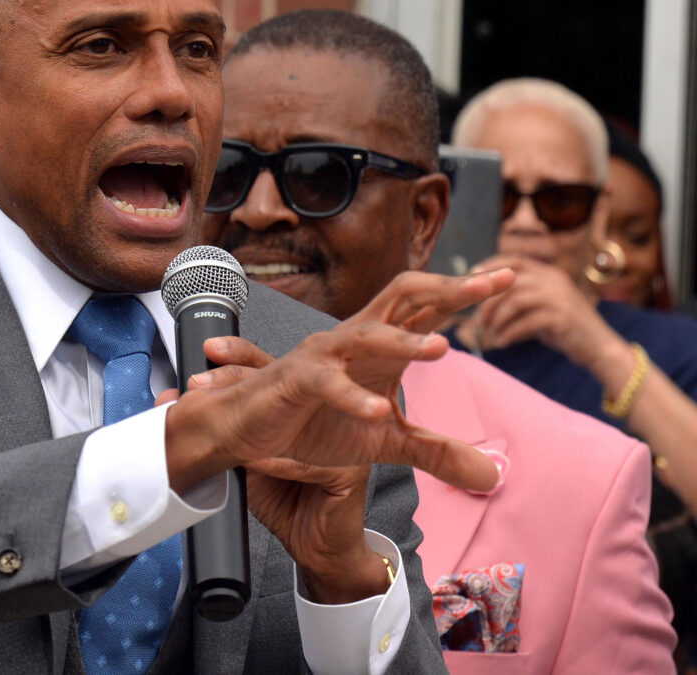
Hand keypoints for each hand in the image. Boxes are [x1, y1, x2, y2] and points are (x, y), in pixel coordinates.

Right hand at [163, 269, 512, 599]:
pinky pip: (326, 382)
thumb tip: (494, 475)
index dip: (464, 292)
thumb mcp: (383, 441)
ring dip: (403, 342)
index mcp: (377, 346)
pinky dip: (351, 397)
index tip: (507, 277)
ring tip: (444, 349)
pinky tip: (378, 412)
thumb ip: (435, 451)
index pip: (425, 307)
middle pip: (402, 297)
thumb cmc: (311, 423)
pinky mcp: (295, 381)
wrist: (247, 430)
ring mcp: (323, 356)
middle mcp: (353, 339)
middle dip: (446, 289)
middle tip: (489, 283)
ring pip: (366, 335)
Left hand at [461, 254, 619, 369]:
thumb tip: (484, 298)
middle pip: (510, 282)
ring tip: (489, 333)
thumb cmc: (565, 328)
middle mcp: (555, 281)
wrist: (600, 348)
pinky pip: (526, 323)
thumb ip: (521, 297)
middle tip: (478, 321)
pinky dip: (510, 333)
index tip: (472, 282)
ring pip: (516, 302)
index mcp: (549, 274)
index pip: (514, 260)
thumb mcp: (543, 306)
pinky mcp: (562, 318)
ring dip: (497, 319)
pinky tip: (502, 342)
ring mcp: (560, 298)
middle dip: (488, 302)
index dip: (490, 267)